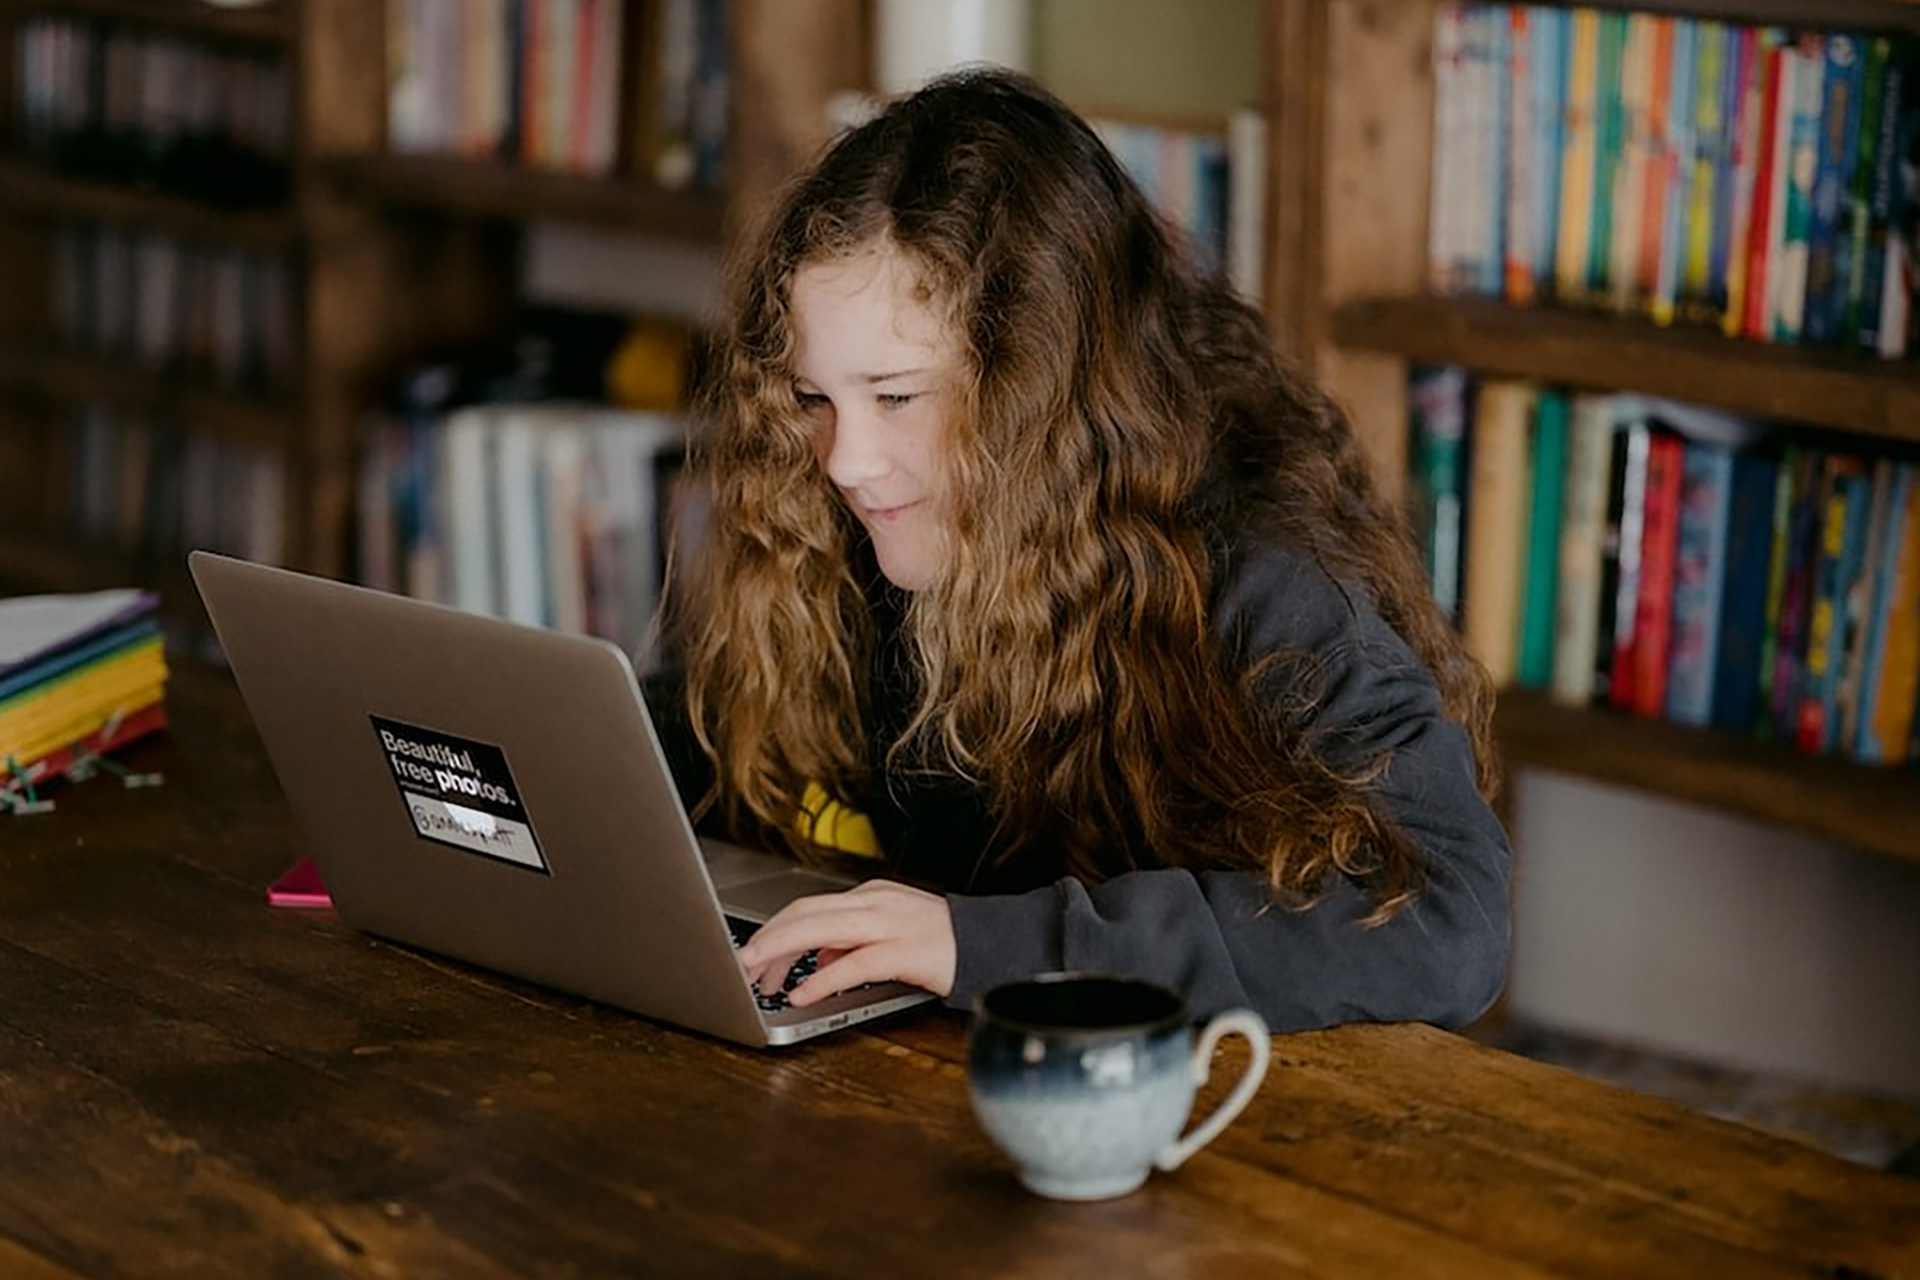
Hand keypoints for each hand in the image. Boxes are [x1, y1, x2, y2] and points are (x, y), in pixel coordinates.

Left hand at [736, 880, 955, 1006]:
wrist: (991, 944)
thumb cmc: (943, 943)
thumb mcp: (890, 934)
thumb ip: (852, 941)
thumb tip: (818, 955)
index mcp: (869, 897)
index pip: (806, 909)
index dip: (772, 933)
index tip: (751, 957)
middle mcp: (874, 903)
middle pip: (804, 914)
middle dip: (766, 940)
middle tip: (740, 966)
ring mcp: (889, 924)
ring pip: (820, 930)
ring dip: (782, 953)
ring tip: (759, 977)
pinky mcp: (904, 951)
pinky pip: (853, 963)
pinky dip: (823, 978)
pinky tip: (803, 993)